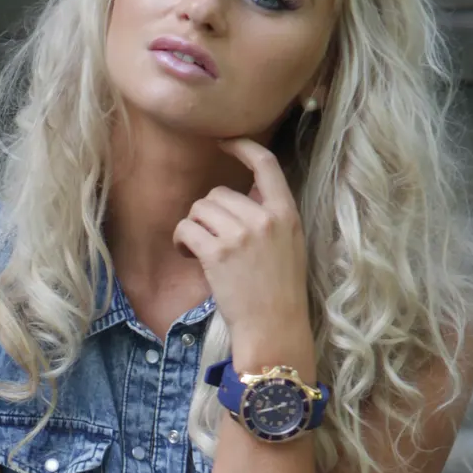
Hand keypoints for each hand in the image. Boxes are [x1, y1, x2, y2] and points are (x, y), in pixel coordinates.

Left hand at [172, 137, 309, 349]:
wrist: (275, 329)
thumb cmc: (280, 294)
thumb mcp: (290, 246)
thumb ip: (271, 216)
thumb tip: (248, 192)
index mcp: (287, 214)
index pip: (266, 164)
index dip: (242, 147)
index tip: (224, 143)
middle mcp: (265, 219)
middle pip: (219, 194)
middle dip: (208, 214)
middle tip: (210, 241)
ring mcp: (242, 235)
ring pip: (199, 209)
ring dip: (193, 228)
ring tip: (200, 251)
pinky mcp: (219, 253)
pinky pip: (186, 229)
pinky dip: (181, 241)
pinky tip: (189, 255)